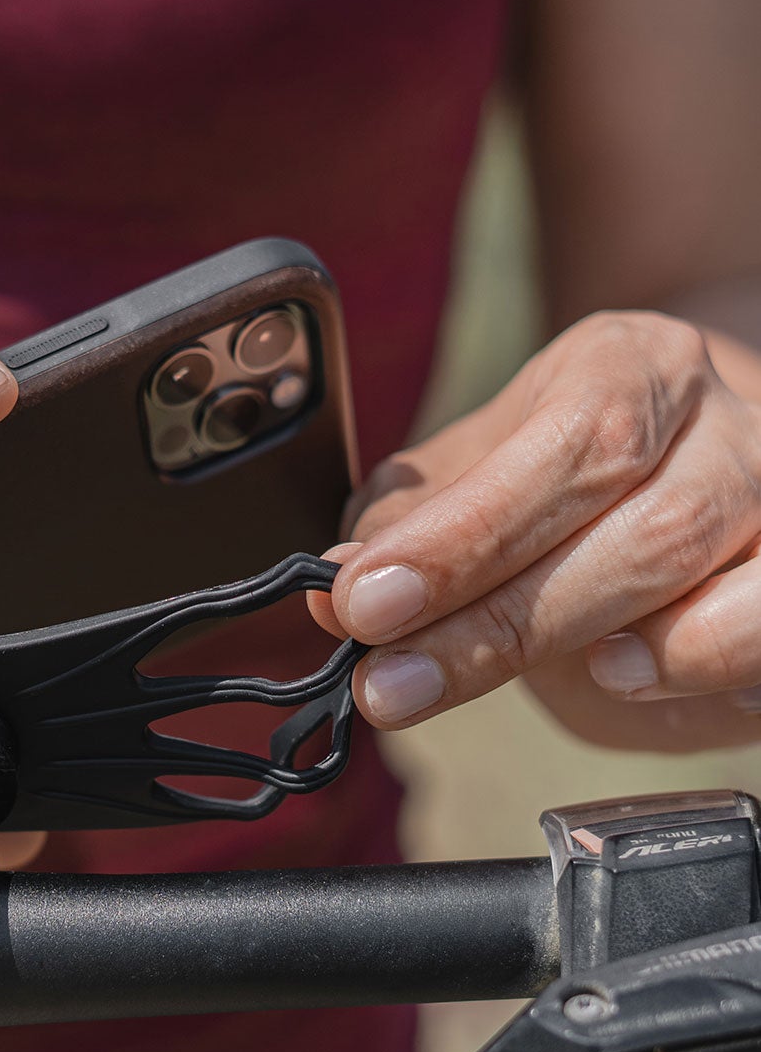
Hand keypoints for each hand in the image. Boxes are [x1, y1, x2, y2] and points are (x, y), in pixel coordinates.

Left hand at [310, 311, 760, 750]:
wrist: (694, 458)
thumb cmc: (561, 475)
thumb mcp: (471, 475)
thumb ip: (404, 527)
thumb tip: (331, 591)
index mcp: (633, 366)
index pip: (566, 443)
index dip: (462, 536)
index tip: (361, 603)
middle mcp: (729, 424)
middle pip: (645, 526)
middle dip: (502, 623)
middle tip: (391, 686)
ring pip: (737, 584)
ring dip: (641, 653)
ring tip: (575, 678)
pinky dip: (719, 669)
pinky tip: (648, 681)